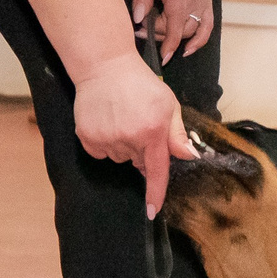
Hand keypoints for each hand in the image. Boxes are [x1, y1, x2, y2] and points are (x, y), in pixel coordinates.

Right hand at [73, 54, 196, 217]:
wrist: (105, 66)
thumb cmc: (141, 84)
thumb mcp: (168, 104)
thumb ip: (177, 133)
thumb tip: (189, 156)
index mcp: (152, 131)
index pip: (156, 170)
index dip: (155, 192)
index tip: (151, 211)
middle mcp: (128, 138)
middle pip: (138, 162)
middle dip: (142, 150)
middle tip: (139, 124)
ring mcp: (106, 138)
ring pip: (119, 158)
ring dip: (123, 146)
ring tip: (121, 118)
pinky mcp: (88, 137)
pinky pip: (101, 153)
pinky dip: (105, 143)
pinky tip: (107, 122)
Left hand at [129, 0, 214, 62]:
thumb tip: (138, 18)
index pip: (175, 26)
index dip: (168, 44)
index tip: (159, 56)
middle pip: (181, 30)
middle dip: (162, 37)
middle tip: (141, 32)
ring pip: (193, 30)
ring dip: (177, 39)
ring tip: (158, 36)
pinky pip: (208, 25)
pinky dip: (201, 39)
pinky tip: (188, 48)